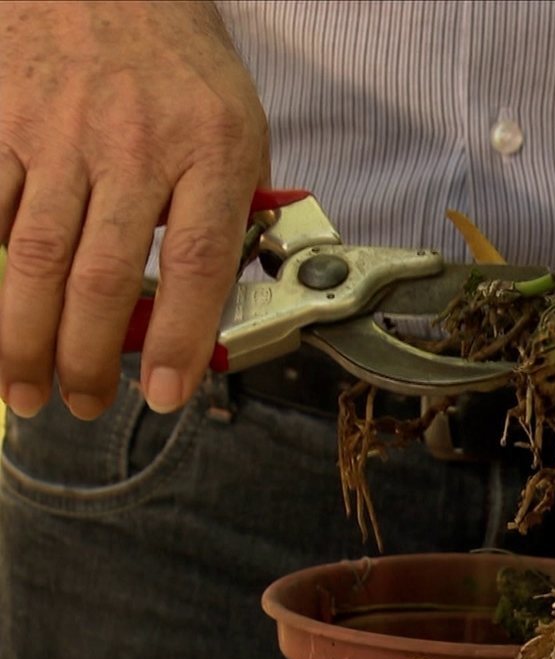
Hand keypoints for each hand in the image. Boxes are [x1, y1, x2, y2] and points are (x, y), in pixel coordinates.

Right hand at [0, 2, 268, 419]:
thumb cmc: (180, 66)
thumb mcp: (238, 131)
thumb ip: (231, 211)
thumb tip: (215, 298)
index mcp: (210, 150)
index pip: (195, 265)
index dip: (179, 340)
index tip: (164, 393)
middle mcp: (135, 145)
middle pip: (102, 277)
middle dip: (86, 358)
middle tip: (79, 403)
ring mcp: (62, 133)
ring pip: (35, 257)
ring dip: (24, 337)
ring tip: (24, 387)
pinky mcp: (4, 121)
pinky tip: (0, 309)